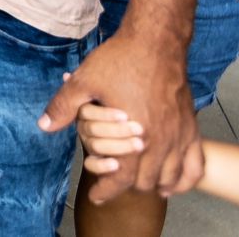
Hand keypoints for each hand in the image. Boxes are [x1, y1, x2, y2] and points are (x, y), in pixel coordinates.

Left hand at [40, 32, 201, 201]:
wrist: (156, 42)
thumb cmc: (120, 61)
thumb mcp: (84, 82)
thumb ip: (64, 107)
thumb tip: (43, 126)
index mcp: (134, 136)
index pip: (121, 178)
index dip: (107, 190)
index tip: (96, 196)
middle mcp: (160, 141)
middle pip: (145, 181)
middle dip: (128, 185)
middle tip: (113, 180)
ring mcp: (179, 135)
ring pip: (169, 177)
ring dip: (153, 183)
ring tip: (138, 183)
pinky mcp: (191, 126)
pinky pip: (195, 165)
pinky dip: (184, 179)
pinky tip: (170, 181)